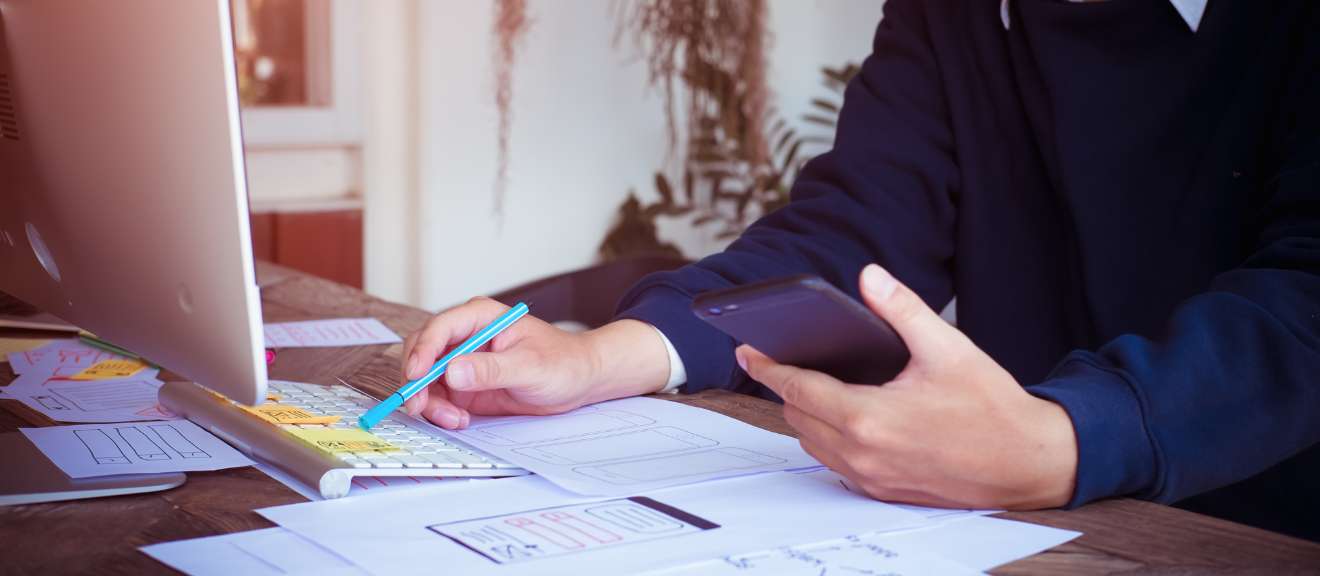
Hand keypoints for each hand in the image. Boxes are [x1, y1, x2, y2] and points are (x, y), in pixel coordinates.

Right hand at [399, 297, 669, 428]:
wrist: (579, 380)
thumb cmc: (563, 362)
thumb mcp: (530, 366)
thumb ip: (492, 369)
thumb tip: (453, 372)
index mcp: (479, 318)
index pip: (439, 328)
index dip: (421, 352)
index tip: (416, 376)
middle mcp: (465, 337)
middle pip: (421, 353)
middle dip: (417, 381)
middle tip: (421, 407)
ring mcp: (462, 362)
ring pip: (425, 380)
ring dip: (430, 402)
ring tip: (455, 420)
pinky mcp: (464, 386)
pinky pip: (438, 398)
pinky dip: (440, 412)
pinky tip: (459, 420)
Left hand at [736, 264, 1077, 508]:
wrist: (1029, 463)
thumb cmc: (992, 408)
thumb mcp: (947, 347)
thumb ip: (901, 309)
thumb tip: (870, 277)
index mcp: (869, 418)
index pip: (797, 388)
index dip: (767, 366)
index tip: (748, 348)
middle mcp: (862, 454)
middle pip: (798, 416)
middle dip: (787, 385)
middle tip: (783, 357)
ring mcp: (870, 478)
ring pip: (812, 442)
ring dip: (807, 413)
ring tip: (814, 381)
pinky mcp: (881, 490)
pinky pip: (835, 462)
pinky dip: (829, 437)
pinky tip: (844, 414)